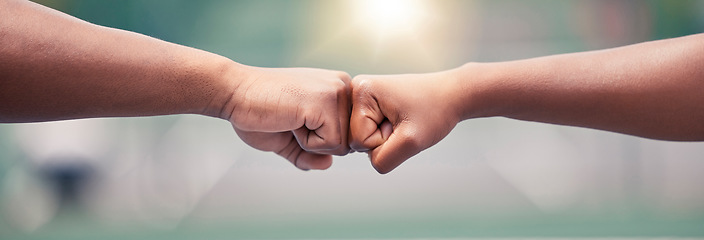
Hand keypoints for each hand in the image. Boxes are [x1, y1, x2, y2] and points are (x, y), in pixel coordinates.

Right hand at [223, 66, 351, 169]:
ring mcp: (336, 91)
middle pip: (348, 143)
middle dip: (316, 144)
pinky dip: (305, 142)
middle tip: (291, 120)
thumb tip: (328, 164)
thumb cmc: (258, 112)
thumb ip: (309, 154)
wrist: (234, 93)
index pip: (347, 135)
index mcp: (338, 89)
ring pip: (341, 145)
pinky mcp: (326, 101)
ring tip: (290, 118)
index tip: (295, 120)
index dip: (319, 141)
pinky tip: (290, 119)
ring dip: (310, 143)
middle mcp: (343, 86)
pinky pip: (330, 144)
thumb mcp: (288, 139)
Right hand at [349, 70, 462, 172]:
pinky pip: (368, 134)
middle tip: (404, 122)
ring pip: (362, 139)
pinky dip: (386, 133)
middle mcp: (354, 90)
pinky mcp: (368, 104)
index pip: (358, 140)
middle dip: (383, 139)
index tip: (403, 122)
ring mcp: (360, 97)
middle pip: (355, 140)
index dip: (384, 140)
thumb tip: (366, 162)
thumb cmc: (435, 111)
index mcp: (359, 90)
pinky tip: (399, 119)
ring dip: (385, 138)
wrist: (451, 95)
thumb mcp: (411, 142)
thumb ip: (383, 160)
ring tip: (403, 120)